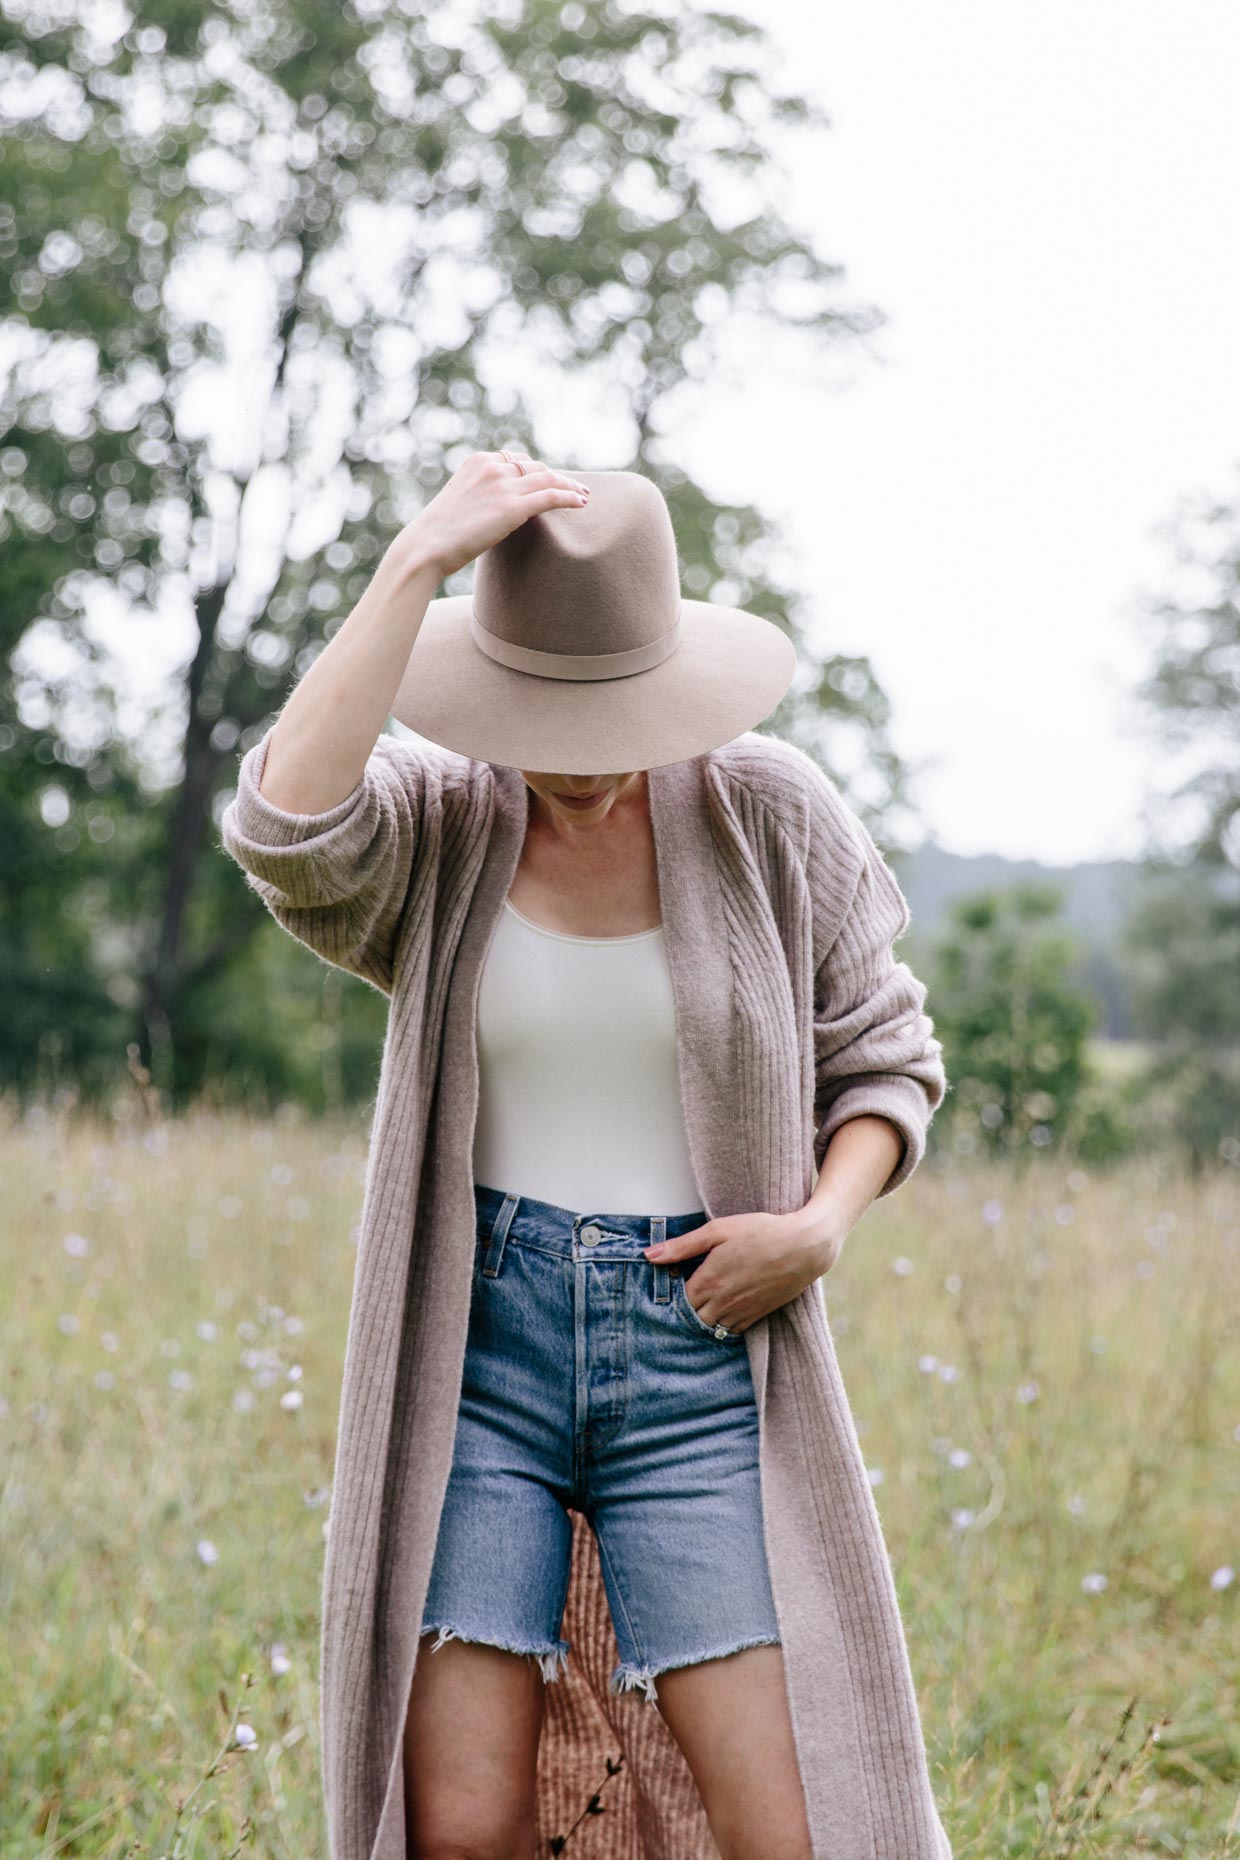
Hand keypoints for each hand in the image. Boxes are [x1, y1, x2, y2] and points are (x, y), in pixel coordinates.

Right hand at [397, 450, 590, 580]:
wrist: (426, 546)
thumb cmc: (438, 535)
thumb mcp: (459, 502)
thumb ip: (479, 496)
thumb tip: (494, 508)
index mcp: (477, 462)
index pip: (516, 460)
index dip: (537, 471)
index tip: (550, 479)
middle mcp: (492, 467)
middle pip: (535, 467)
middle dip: (557, 476)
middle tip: (575, 487)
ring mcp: (502, 485)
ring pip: (548, 478)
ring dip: (570, 486)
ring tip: (584, 495)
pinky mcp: (512, 507)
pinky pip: (550, 496)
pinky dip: (569, 497)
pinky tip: (582, 503)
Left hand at [642, 1206, 847, 1335]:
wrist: (805, 1246)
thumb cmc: (761, 1231)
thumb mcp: (718, 1230)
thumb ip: (682, 1245)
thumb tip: (648, 1255)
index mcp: (709, 1280)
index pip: (677, 1300)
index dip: (672, 1292)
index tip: (674, 1280)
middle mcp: (722, 1301)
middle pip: (692, 1317)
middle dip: (686, 1308)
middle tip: (688, 1292)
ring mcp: (741, 1311)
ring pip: (711, 1327)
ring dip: (704, 1317)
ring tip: (704, 1300)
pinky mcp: (758, 1315)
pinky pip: (732, 1331)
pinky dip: (723, 1324)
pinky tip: (723, 1308)